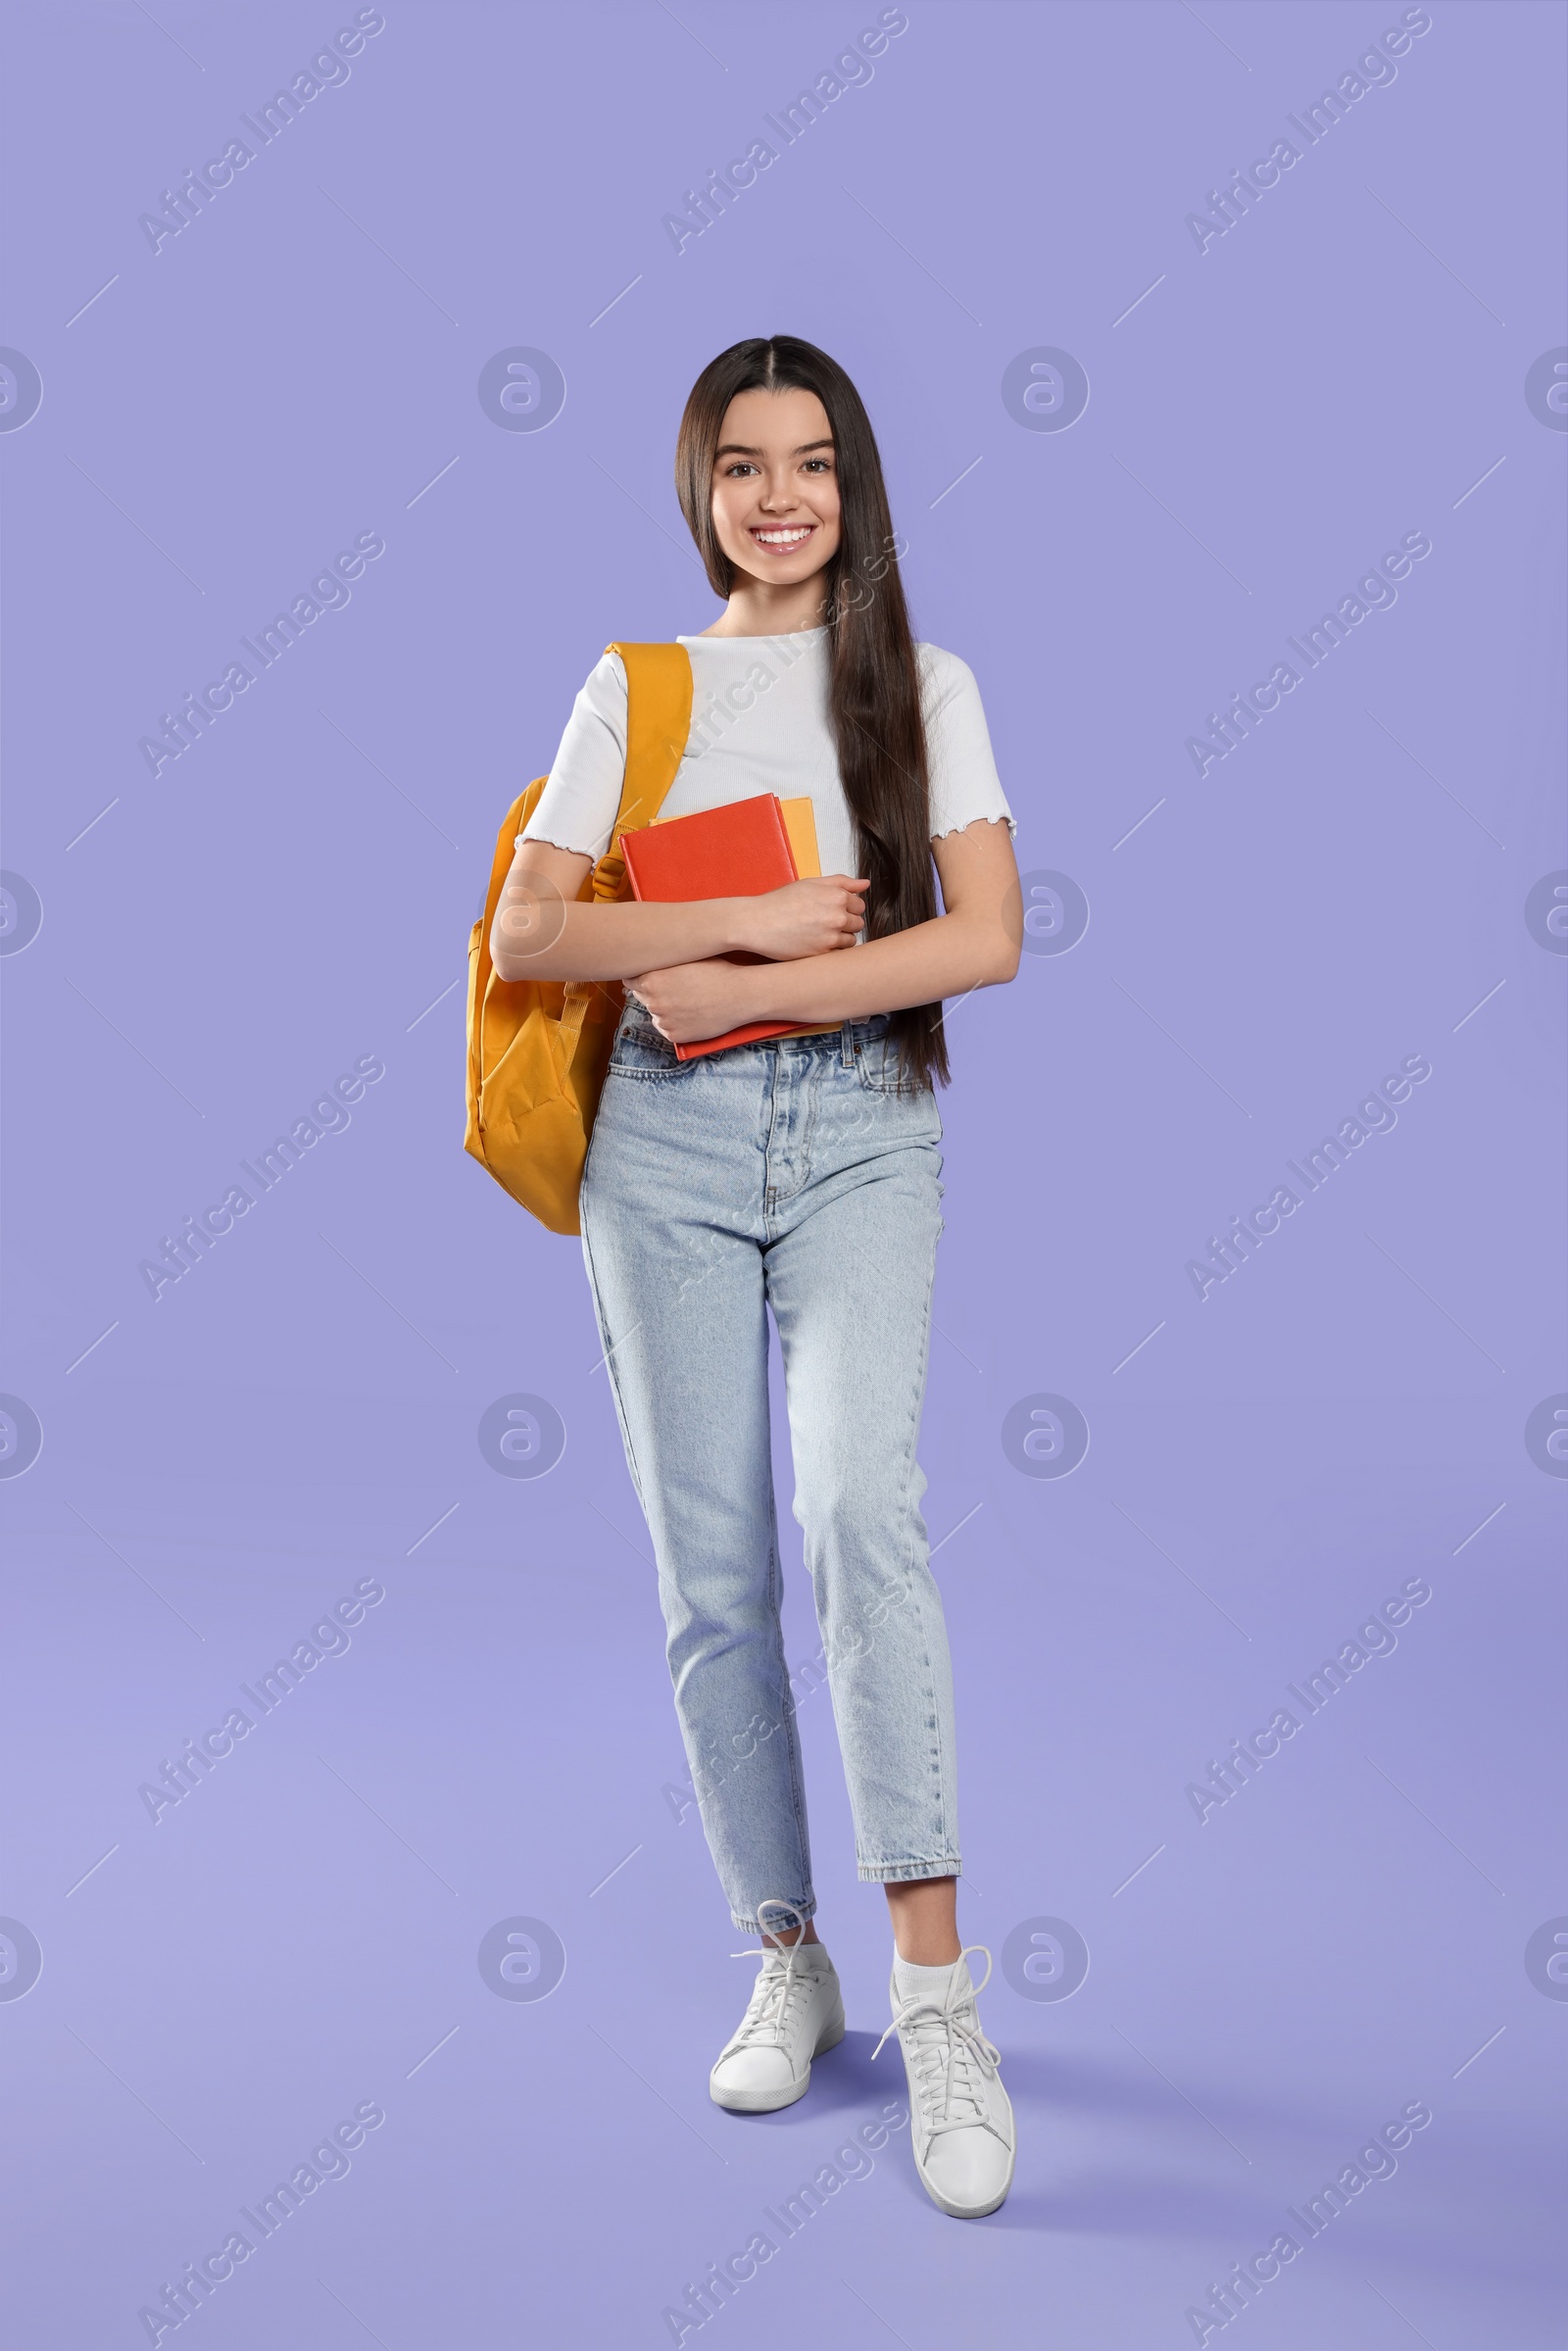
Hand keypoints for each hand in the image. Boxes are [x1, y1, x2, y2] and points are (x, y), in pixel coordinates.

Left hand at [629, 958, 761, 1044]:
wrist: (740, 994)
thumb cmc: (717, 971)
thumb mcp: (685, 958)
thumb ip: (662, 962)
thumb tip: (648, 960)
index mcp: (651, 979)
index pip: (629, 980)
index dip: (639, 977)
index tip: (647, 977)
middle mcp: (653, 1001)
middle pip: (641, 997)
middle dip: (652, 993)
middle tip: (673, 988)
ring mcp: (663, 1020)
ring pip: (655, 1014)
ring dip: (665, 1009)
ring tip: (688, 1001)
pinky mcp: (675, 1035)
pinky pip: (667, 1029)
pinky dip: (676, 1024)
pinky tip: (692, 1013)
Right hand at [732, 876, 866, 960]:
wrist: (757, 923)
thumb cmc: (780, 902)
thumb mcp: (810, 883)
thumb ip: (841, 882)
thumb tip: (865, 884)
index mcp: (837, 896)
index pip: (859, 906)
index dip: (846, 908)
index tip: (831, 910)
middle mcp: (838, 916)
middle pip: (858, 924)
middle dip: (845, 924)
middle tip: (823, 923)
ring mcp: (831, 937)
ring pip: (850, 941)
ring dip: (840, 939)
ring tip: (818, 935)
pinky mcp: (822, 954)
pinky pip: (838, 955)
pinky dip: (830, 951)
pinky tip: (815, 945)